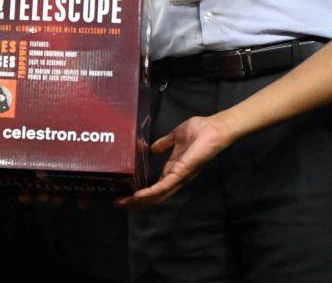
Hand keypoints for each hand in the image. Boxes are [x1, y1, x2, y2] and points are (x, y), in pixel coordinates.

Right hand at [118, 114, 234, 208]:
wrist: (214, 129)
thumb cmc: (199, 131)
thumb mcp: (175, 137)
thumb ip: (164, 144)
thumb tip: (151, 149)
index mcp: (173, 170)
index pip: (155, 187)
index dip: (140, 193)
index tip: (124, 194)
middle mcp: (175, 178)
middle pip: (154, 197)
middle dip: (136, 202)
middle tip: (117, 203)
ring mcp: (178, 177)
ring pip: (157, 196)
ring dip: (139, 201)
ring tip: (123, 203)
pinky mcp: (181, 174)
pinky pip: (163, 187)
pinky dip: (150, 193)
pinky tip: (137, 195)